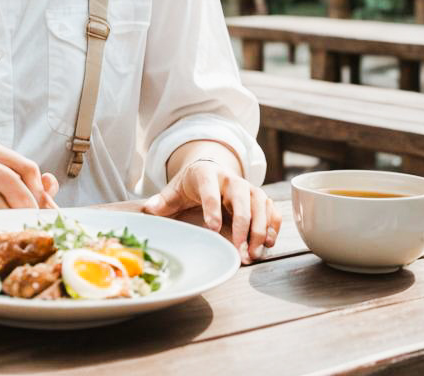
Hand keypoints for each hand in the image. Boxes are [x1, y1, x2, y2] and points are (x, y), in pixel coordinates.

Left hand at [142, 160, 280, 264]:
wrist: (210, 171)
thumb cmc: (191, 185)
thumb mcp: (175, 189)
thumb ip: (164, 200)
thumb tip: (149, 208)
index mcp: (206, 174)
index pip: (210, 189)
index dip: (212, 207)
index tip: (212, 228)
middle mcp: (231, 178)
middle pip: (241, 196)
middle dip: (242, 224)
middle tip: (240, 249)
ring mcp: (247, 187)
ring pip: (260, 203)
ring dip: (261, 229)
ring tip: (254, 253)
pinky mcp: (259, 198)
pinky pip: (272, 209)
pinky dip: (274, 225)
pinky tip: (269, 244)